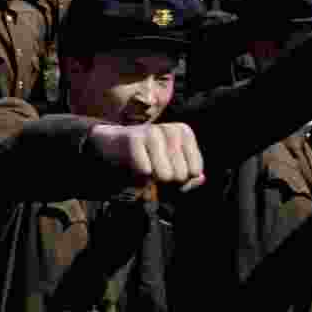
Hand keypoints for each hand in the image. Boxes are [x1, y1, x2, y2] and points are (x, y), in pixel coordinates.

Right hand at [90, 122, 204, 192]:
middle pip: (180, 175)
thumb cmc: (146, 158)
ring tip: (144, 167)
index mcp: (184, 133)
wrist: (111, 146)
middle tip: (152, 169)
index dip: (180, 180)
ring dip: (152, 180)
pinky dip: (137, 176)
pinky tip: (131, 165)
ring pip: (166, 175)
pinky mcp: (133, 138)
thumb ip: (189, 178)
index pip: (194, 171)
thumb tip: (200, 177)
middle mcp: (171, 129)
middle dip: (166, 181)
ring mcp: (153, 131)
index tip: (166, 170)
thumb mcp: (171, 169)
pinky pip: (145, 172)